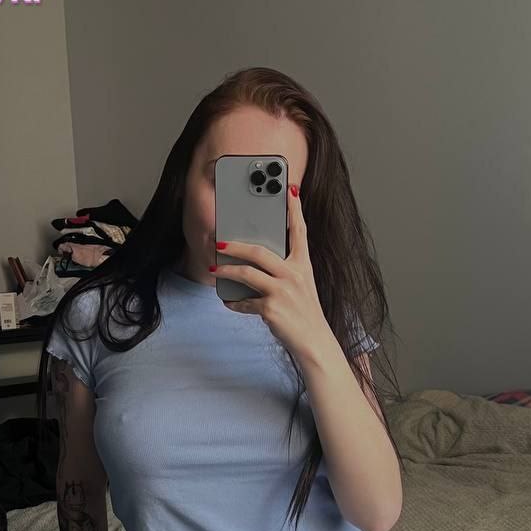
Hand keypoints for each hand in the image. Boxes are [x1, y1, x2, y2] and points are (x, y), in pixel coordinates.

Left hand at [211, 184, 331, 364]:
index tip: (289, 187)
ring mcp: (283, 291)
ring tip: (215, 271)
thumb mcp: (301, 285)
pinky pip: (245, 301)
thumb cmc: (304, 312)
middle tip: (219, 242)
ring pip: (247, 274)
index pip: (300, 230)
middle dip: (236, 245)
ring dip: (227, 272)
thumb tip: (255, 258)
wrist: (315, 342)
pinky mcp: (272, 309)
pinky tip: (228, 301)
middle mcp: (295, 274)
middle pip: (260, 251)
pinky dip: (234, 302)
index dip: (294, 208)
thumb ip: (285, 269)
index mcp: (304, 264)